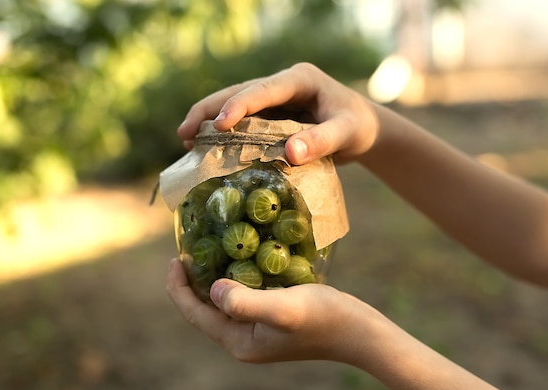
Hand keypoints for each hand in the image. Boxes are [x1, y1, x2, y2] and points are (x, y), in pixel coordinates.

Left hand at [166, 258, 367, 363]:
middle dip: (192, 283)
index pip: (196, 315)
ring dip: (212, 279)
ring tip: (207, 252)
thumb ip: (244, 302)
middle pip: (205, 310)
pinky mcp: (272, 319)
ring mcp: (258, 330)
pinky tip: (239, 260)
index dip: (179, 288)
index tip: (174, 259)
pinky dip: (234, 279)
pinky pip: (242, 298)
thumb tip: (213, 289)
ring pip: (223, 303)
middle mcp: (244, 340)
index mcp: (239, 341)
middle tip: (188, 251)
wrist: (358, 331)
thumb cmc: (323, 318)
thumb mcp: (282, 308)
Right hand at [177, 62, 379, 164]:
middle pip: (238, 93)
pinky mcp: (270, 117)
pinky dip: (224, 135)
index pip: (263, 90)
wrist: (362, 130)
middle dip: (209, 110)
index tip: (219, 124)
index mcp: (298, 79)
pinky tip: (206, 150)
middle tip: (184, 132)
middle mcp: (281, 86)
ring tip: (185, 140)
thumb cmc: (357, 126)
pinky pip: (242, 124)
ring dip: (209, 121)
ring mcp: (273, 101)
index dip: (239, 105)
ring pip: (234, 106)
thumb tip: (291, 153)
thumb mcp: (346, 132)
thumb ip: (322, 140)